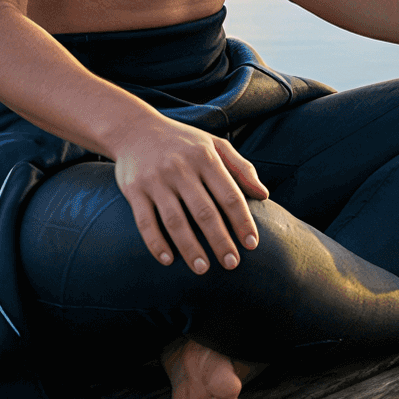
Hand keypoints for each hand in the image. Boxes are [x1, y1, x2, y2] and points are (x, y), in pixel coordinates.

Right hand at [105, 114, 269, 274]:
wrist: (134, 129)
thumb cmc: (183, 142)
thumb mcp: (215, 145)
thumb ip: (242, 168)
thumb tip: (264, 195)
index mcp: (205, 158)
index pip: (229, 195)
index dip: (242, 221)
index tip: (252, 245)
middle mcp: (181, 168)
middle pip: (204, 212)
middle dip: (220, 241)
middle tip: (232, 263)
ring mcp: (156, 180)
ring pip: (175, 220)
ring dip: (190, 247)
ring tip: (203, 268)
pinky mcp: (134, 190)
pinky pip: (145, 221)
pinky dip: (156, 243)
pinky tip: (168, 260)